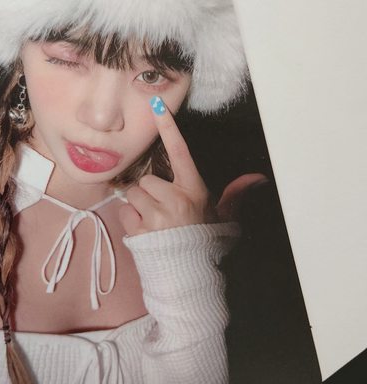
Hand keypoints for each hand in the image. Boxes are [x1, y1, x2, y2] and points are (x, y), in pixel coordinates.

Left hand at [118, 96, 266, 236]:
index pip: (180, 152)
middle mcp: (175, 201)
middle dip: (150, 193)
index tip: (158, 106)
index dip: (169, 128)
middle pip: (147, 180)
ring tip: (155, 221)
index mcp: (194, 191)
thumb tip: (256, 178)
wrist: (190, 276)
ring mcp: (156, 216)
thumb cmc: (205, 242)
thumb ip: (234, 194)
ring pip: (134, 194)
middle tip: (163, 209)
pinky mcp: (140, 231)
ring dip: (139, 206)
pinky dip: (131, 220)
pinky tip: (146, 231)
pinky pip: (125, 213)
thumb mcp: (222, 217)